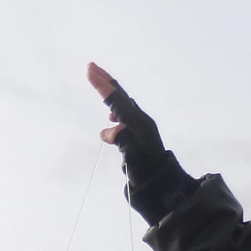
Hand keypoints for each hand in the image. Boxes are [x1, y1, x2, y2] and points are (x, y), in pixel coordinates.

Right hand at [86, 62, 170, 181]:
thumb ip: (121, 139)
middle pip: (121, 97)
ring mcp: (139, 128)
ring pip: (122, 104)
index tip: (89, 71)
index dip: (103, 86)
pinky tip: (110, 118)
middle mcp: (139, 121)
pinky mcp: (137, 136)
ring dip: (110, 93)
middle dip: (106, 81)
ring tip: (99, 83)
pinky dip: (114, 109)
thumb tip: (107, 131)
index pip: (117, 101)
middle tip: (91, 67)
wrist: (160, 183)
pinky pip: (124, 116)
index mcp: (138, 123)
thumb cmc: (146, 170)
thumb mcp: (133, 156)